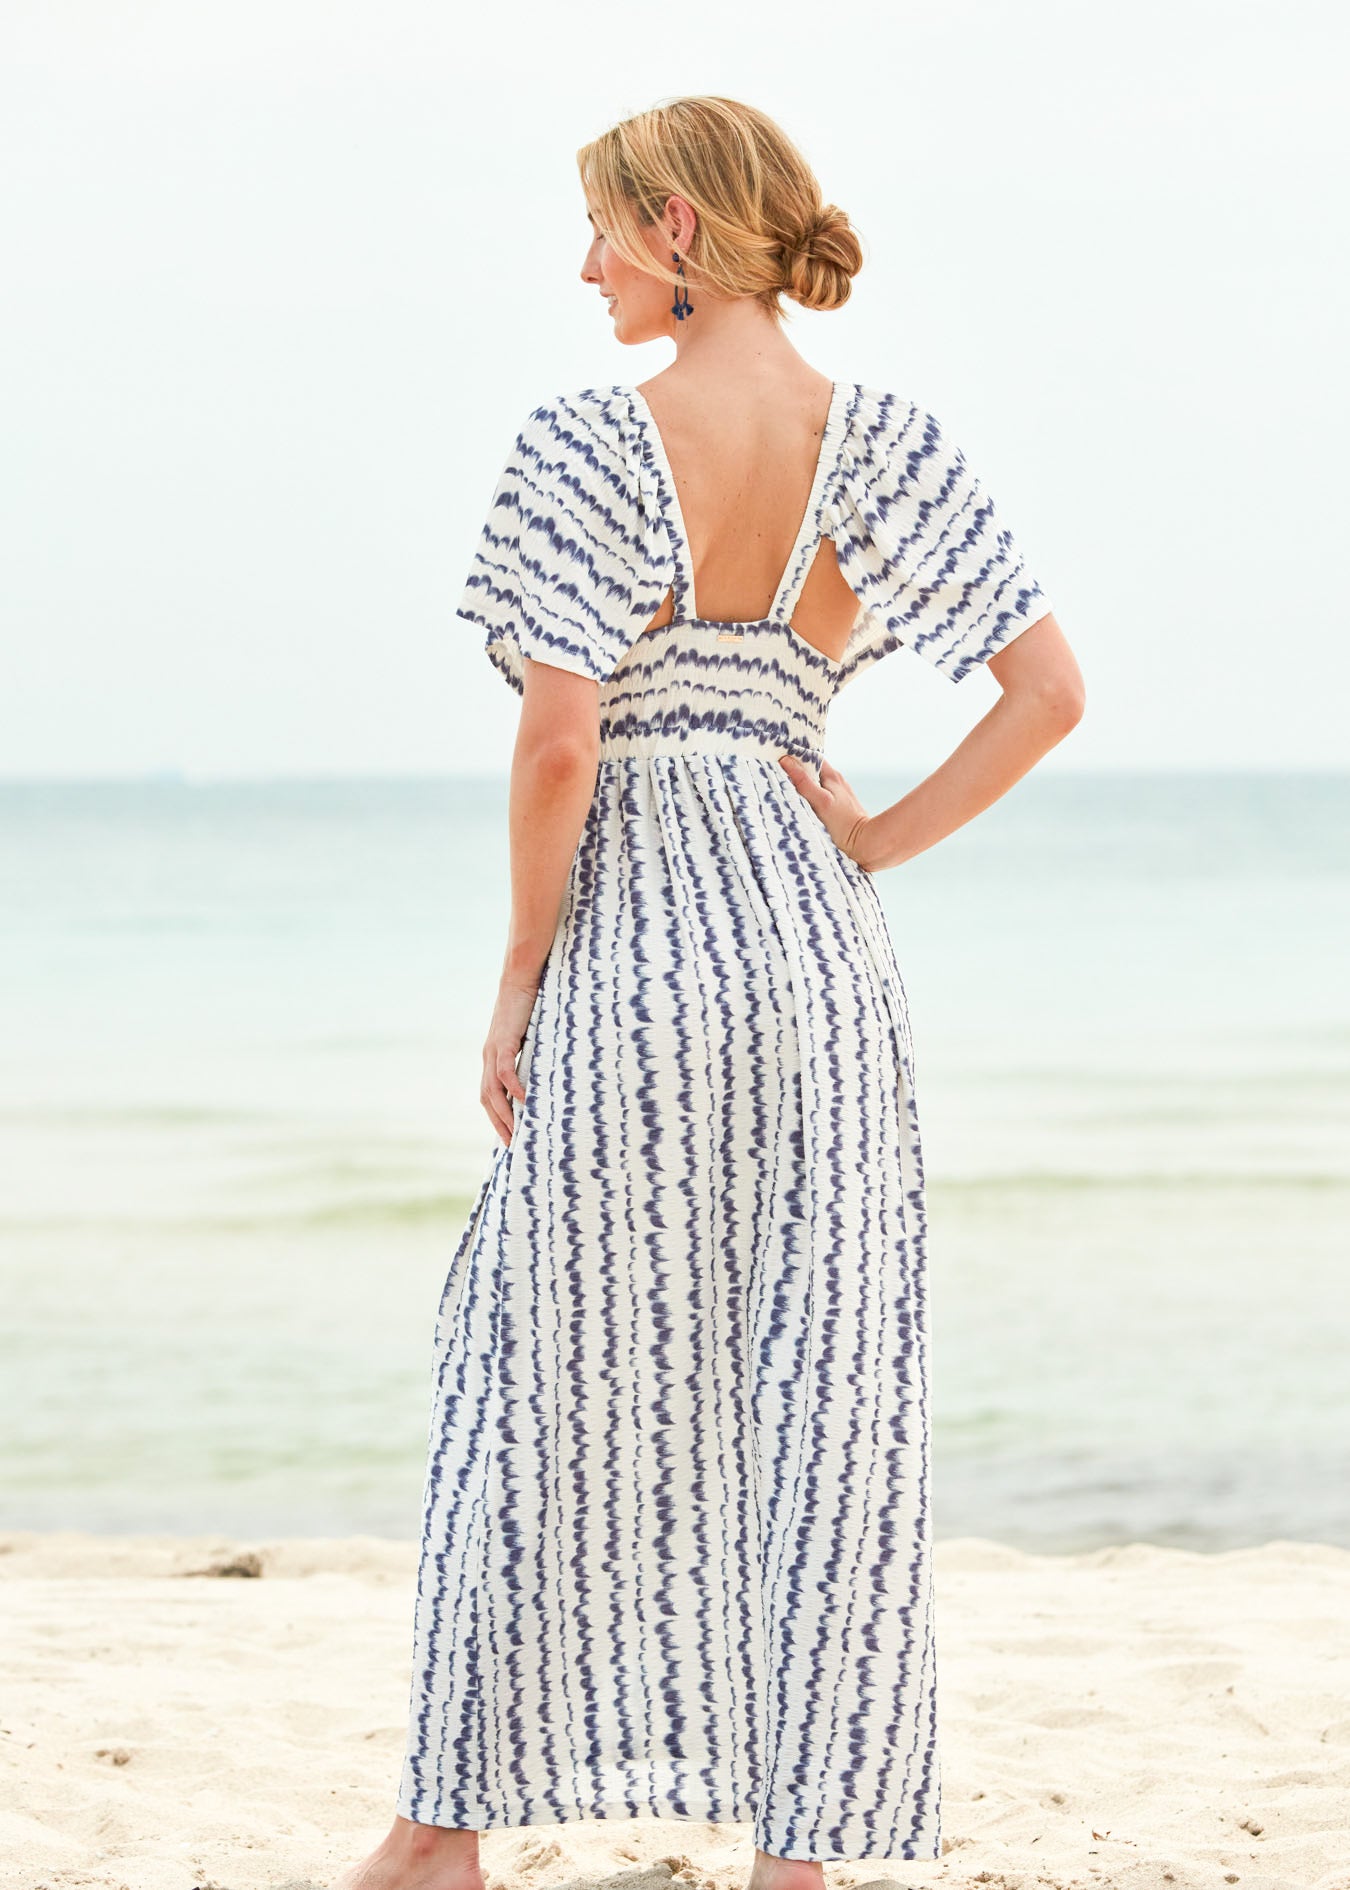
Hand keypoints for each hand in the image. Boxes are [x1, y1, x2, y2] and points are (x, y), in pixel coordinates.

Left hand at [482, 977, 540, 1147]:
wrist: (522, 977)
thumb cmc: (529, 1005)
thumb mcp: (529, 1038)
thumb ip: (530, 1056)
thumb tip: (544, 1076)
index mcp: (493, 1058)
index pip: (489, 1095)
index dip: (496, 1117)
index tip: (509, 1137)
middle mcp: (488, 1057)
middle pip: (487, 1099)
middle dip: (498, 1123)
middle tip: (511, 1145)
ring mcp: (494, 1049)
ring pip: (493, 1090)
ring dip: (503, 1113)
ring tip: (516, 1132)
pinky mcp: (504, 1040)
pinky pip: (505, 1070)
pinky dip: (513, 1088)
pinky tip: (525, 1101)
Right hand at [777, 753, 873, 869]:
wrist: (864, 845)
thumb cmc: (844, 824)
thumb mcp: (821, 801)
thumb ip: (803, 782)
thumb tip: (785, 761)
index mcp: (832, 775)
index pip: (810, 757)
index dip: (795, 756)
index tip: (777, 758)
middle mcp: (835, 782)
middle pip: (810, 771)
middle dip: (794, 772)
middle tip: (774, 775)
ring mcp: (835, 796)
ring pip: (812, 785)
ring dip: (799, 787)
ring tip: (781, 790)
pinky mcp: (834, 810)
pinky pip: (815, 798)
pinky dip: (805, 799)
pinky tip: (797, 806)